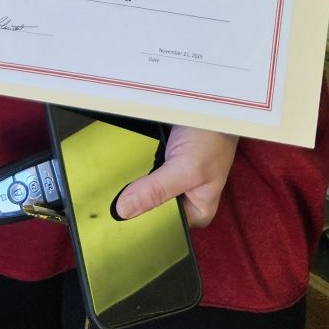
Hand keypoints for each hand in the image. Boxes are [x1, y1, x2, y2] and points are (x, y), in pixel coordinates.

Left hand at [114, 126, 237, 227]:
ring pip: (141, 189)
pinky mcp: (159, 162)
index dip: (141, 221)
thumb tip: (124, 211)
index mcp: (196, 211)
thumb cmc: (213, 136)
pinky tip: (124, 161)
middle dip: (134, 199)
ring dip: (130, 181)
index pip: (163, 226)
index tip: (119, 214)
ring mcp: (170, 180)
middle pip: (150, 208)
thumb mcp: (187, 168)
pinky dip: (131, 164)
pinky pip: (139, 170)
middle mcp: (183, 199)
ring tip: (119, 175)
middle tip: (115, 193)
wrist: (208, 101)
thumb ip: (157, 190)